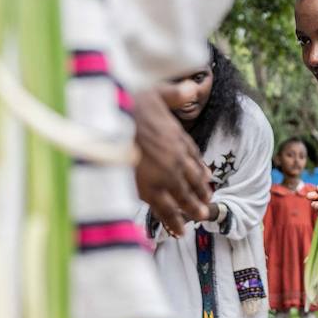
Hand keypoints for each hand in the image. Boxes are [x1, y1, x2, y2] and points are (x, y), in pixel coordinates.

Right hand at [132, 89, 211, 235]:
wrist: (110, 120)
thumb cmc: (128, 103)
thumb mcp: (157, 91)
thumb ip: (176, 93)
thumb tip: (194, 86)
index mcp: (176, 137)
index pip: (193, 155)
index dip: (200, 168)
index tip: (207, 177)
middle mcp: (174, 158)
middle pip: (192, 179)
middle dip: (200, 193)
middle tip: (206, 204)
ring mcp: (163, 175)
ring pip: (182, 197)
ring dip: (191, 209)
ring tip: (199, 219)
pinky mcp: (148, 189)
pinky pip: (164, 209)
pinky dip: (172, 220)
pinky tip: (179, 230)